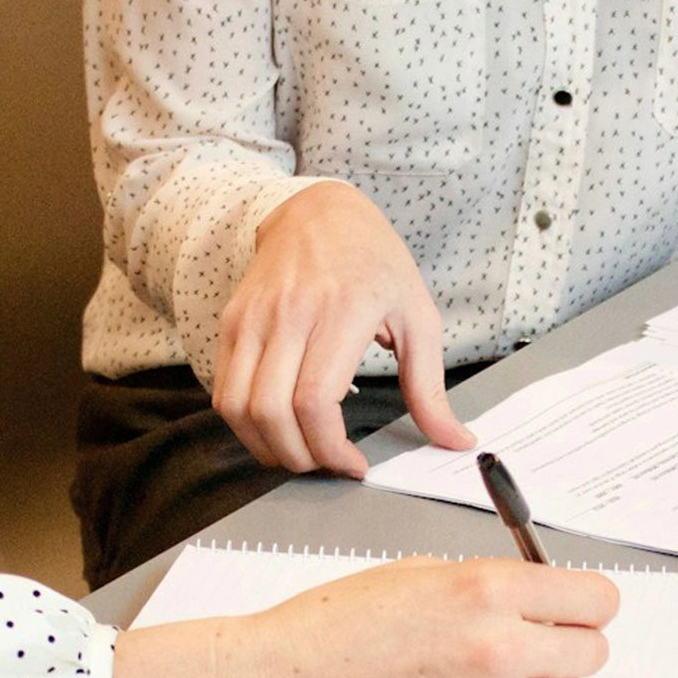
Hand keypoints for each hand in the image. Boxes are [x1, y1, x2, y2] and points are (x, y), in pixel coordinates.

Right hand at [109, 557, 618, 677]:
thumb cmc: (337, 624)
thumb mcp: (419, 572)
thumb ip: (490, 583)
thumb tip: (544, 596)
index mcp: (486, 589)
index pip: (597, 600)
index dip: (588, 602)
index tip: (577, 607)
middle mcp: (498, 648)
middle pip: (593, 652)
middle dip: (569, 643)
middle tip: (536, 641)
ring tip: (494, 677)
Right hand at [213, 183, 474, 475]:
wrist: (319, 212)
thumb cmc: (374, 262)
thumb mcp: (418, 316)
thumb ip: (430, 387)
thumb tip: (455, 440)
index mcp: (342, 311)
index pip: (315, 400)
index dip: (330, 448)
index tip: (353, 464)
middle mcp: (289, 314)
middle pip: (271, 412)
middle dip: (299, 457)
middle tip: (327, 464)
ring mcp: (253, 318)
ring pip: (237, 407)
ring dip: (265, 447)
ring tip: (300, 452)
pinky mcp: (231, 322)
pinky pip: (223, 390)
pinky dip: (245, 423)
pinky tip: (276, 427)